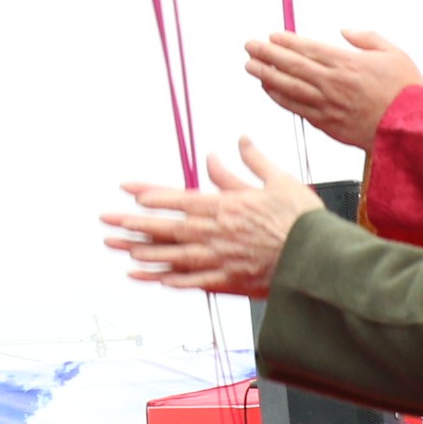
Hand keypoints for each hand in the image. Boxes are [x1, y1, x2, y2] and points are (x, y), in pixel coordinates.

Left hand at [103, 138, 317, 298]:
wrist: (317, 261)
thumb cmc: (301, 220)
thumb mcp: (278, 180)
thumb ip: (253, 161)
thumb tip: (238, 141)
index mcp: (224, 206)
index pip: (177, 197)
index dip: (150, 193)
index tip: (127, 190)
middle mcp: (214, 233)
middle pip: (164, 227)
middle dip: (132, 223)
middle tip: (106, 220)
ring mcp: (217, 260)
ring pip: (170, 255)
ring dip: (141, 250)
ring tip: (117, 247)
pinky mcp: (226, 282)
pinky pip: (189, 281)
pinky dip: (166, 279)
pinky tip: (149, 277)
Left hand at [241, 29, 422, 150]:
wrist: (411, 129)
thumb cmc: (406, 92)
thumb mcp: (393, 53)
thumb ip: (366, 38)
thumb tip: (344, 31)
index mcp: (347, 63)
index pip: (307, 49)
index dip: (286, 41)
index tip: (271, 36)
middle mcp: (332, 83)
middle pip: (291, 66)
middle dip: (267, 54)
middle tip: (250, 46)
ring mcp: (327, 105)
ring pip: (288, 88)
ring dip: (266, 75)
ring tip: (250, 66)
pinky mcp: (327, 124)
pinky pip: (296, 108)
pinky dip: (279, 98)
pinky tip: (269, 90)